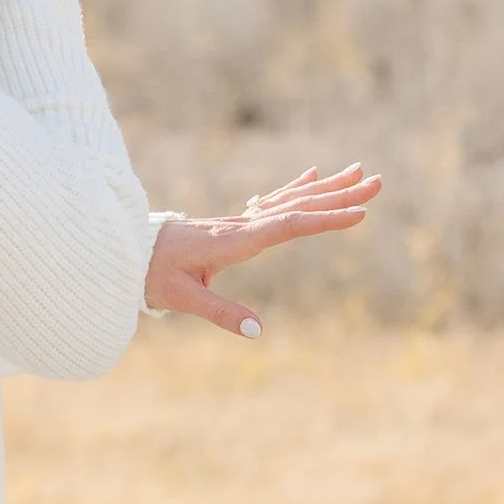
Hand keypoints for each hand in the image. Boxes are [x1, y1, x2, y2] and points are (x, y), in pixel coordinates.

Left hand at [145, 164, 382, 334]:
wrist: (125, 248)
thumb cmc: (151, 273)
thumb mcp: (181, 298)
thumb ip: (219, 312)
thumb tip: (256, 331)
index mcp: (235, 241)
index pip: (288, 225)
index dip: (324, 218)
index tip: (358, 213)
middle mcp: (242, 224)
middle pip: (299, 205)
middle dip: (340, 194)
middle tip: (377, 182)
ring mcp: (240, 220)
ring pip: (292, 198)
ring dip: (328, 186)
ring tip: (359, 172)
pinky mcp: (236, 223)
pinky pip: (275, 201)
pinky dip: (298, 187)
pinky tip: (313, 176)